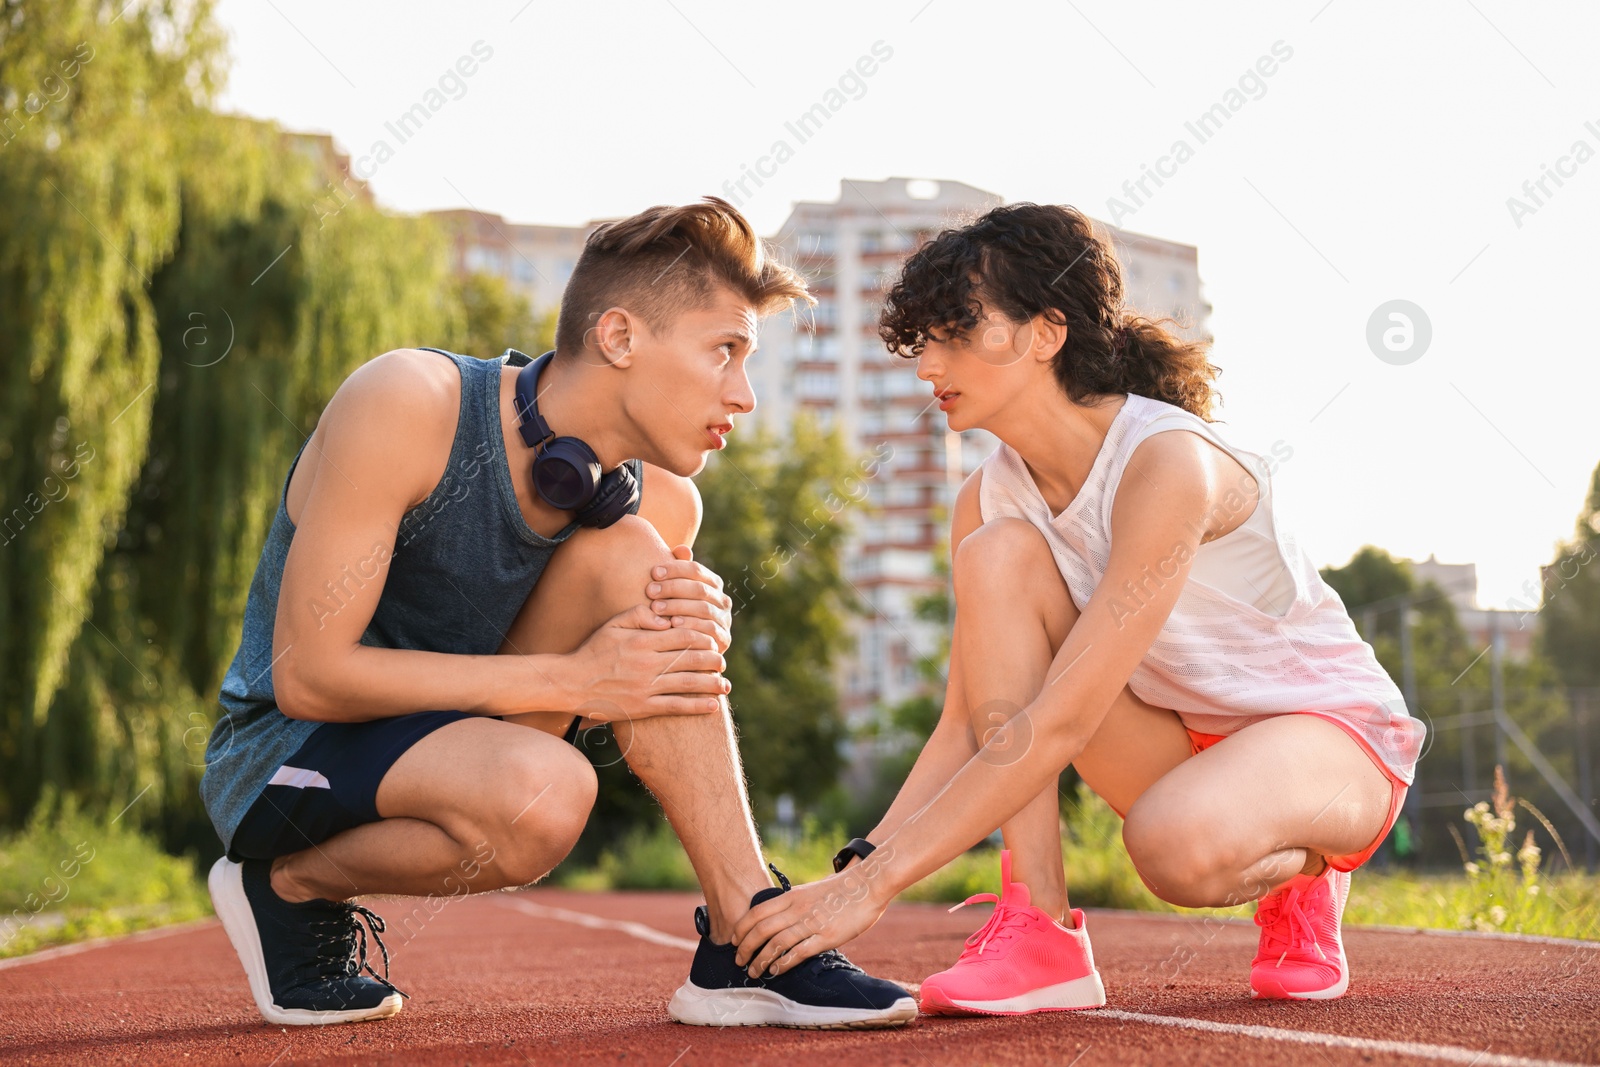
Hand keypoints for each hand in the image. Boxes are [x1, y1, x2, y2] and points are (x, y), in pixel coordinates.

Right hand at [563, 602, 729, 720]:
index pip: (684, 635)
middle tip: (722, 661)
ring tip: (724, 684)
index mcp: (643, 640)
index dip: (704, 637)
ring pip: (688, 683)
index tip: (712, 640)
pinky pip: (676, 707)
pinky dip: (697, 706)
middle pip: (692, 659)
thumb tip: (667, 617)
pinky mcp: (643, 707)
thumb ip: (641, 614)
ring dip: (711, 683)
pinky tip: (713, 706)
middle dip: (713, 659)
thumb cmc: (594, 651)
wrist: (571, 683)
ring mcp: (646, 687)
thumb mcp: (613, 624)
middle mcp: (648, 663)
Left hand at [646, 545, 731, 653]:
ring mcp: (724, 620)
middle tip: (650, 591)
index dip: (675, 569)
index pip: (696, 570)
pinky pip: (709, 629)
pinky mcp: (723, 640)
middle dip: (673, 588)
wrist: (679, 650)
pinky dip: (690, 625)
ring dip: (679, 606)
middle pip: (699, 589)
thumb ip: (676, 571)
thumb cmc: (671, 614)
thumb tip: (681, 549)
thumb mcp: (671, 592)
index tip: (653, 572)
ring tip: (656, 608)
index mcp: (712, 584)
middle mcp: (722, 600)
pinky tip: (671, 624)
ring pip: (704, 608)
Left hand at [731, 859, 896, 978]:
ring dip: (760, 960)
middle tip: (738, 960)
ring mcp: (811, 923)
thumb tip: (782, 916)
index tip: (734, 940)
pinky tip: (775, 972)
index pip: (757, 912)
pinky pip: (798, 953)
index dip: (742, 928)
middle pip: (761, 930)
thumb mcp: (811, 891)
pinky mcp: (826, 937)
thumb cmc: (842, 889)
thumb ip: (796, 903)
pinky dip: (783, 964)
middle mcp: (797, 909)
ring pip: (776, 943)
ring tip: (753, 971)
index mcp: (792, 896)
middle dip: (745, 947)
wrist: (868, 884)